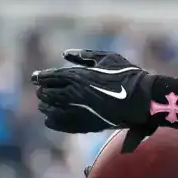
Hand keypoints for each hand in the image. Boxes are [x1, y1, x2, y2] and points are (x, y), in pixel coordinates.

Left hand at [32, 49, 154, 133]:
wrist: (142, 99)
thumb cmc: (127, 75)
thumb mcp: (107, 58)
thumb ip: (84, 56)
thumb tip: (66, 53)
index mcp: (78, 76)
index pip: (50, 77)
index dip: (40, 77)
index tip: (35, 77)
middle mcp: (73, 93)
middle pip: (47, 93)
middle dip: (42, 90)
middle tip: (40, 90)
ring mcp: (78, 110)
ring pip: (51, 109)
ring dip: (46, 105)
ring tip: (44, 103)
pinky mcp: (84, 124)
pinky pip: (60, 124)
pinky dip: (52, 120)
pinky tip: (50, 119)